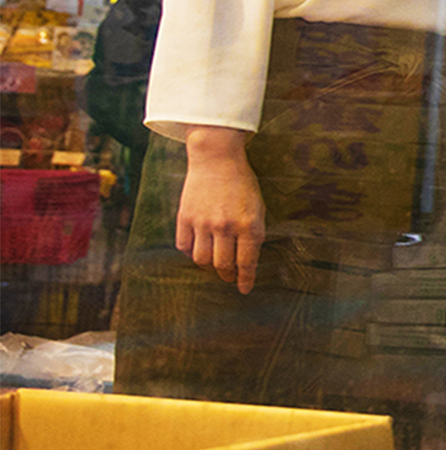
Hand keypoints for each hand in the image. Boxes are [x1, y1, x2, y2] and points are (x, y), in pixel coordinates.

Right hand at [177, 126, 265, 294]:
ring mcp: (203, 223)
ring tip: (213, 265)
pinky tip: (197, 250)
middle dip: (227, 275)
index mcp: (248, 224)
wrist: (217, 159)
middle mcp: (225, 226)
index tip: (244, 289)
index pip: (247, 261)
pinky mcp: (184, 217)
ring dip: (208, 267)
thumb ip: (253, 233)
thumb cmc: (242, 184)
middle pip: (222, 264)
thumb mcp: (258, 208)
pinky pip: (184, 246)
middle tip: (228, 277)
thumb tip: (246, 260)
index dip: (245, 279)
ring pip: (202, 260)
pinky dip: (190, 253)